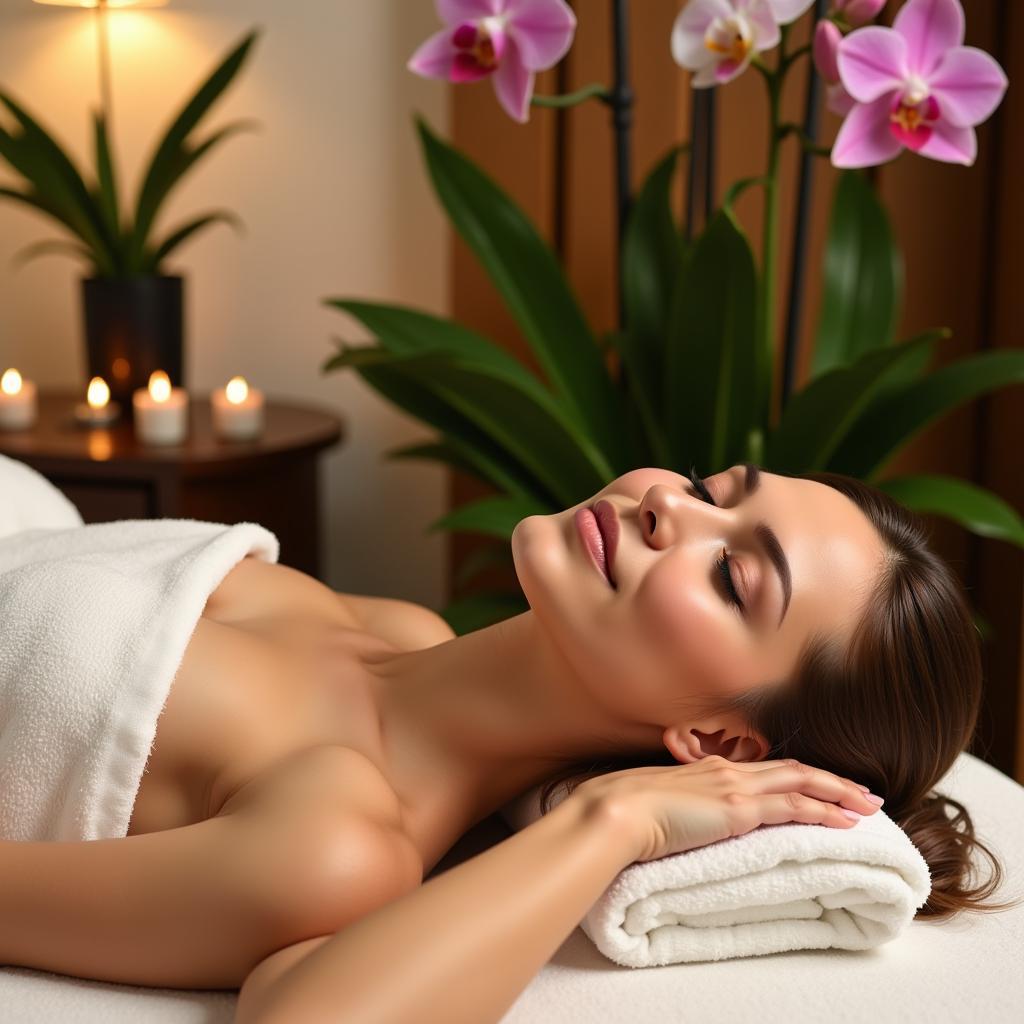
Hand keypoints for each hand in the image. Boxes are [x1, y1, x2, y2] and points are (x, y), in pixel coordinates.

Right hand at [573, 755, 882, 863]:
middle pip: (794, 770)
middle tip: (864, 794)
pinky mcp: (740, 809)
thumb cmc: (629, 811)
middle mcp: (729, 770)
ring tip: (868, 807)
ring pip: (802, 783)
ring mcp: (736, 786)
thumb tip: (688, 821)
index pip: (767, 770)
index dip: (799, 777)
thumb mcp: (662, 803)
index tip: (822, 788)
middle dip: (833, 781)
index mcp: (711, 768)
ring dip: (839, 794)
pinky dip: (823, 813)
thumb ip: (684, 807)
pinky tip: (843, 823)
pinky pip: (793, 808)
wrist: (618, 810)